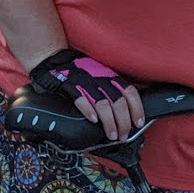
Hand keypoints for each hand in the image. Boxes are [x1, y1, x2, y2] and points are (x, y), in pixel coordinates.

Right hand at [28, 48, 145, 140]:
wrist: (54, 58)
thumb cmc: (79, 68)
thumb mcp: (100, 73)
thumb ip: (113, 86)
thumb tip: (129, 104)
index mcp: (109, 75)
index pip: (129, 91)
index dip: (137, 108)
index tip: (139, 122)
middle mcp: (100, 78)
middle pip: (118, 102)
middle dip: (124, 122)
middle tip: (124, 135)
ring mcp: (85, 82)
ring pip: (103, 104)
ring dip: (109, 122)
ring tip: (111, 135)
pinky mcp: (70, 85)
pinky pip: (81, 99)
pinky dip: (89, 111)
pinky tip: (93, 120)